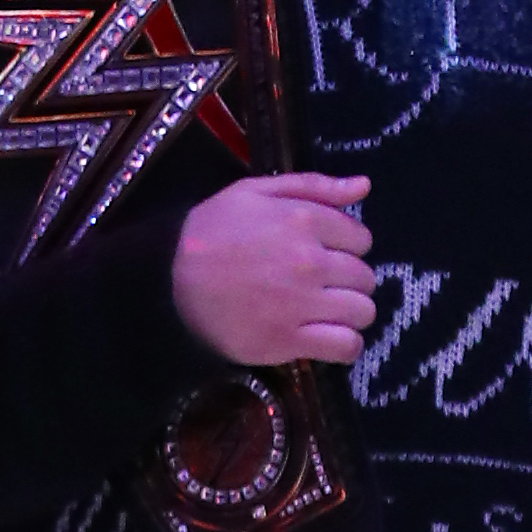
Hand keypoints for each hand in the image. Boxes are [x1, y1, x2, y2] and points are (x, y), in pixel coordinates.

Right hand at [173, 173, 375, 366]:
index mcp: (304, 220)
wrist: (167, 280)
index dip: (347, 247)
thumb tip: (364, 186)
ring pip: (362, 311)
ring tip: (326, 312)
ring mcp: (301, 304)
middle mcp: (310, 262)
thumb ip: (314, 186)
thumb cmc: (212, 231)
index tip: (326, 253)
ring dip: (351, 312)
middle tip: (322, 285)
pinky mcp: (288, 340)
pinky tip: (329, 338)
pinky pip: (345, 346)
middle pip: (364, 277)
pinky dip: (346, 344)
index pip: (361, 239)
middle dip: (349, 280)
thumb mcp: (255, 191)